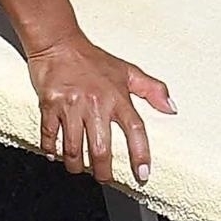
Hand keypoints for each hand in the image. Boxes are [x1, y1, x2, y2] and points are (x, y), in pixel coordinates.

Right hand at [25, 35, 174, 185]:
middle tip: (104, 178)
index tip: (143, 173)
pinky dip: (51, 149)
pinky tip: (55, 155)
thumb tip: (171, 108)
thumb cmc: (92, 59)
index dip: (140, 154)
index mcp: (116, 97)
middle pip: (100, 150)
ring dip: (77, 165)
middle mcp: (95, 104)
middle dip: (103, 172)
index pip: (135, 131)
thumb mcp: (127, 71)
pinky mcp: (49, 105)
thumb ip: (152, 89)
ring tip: (80, 169)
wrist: (58, 42)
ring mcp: (70, 106)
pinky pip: (49, 135)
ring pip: (73, 149)